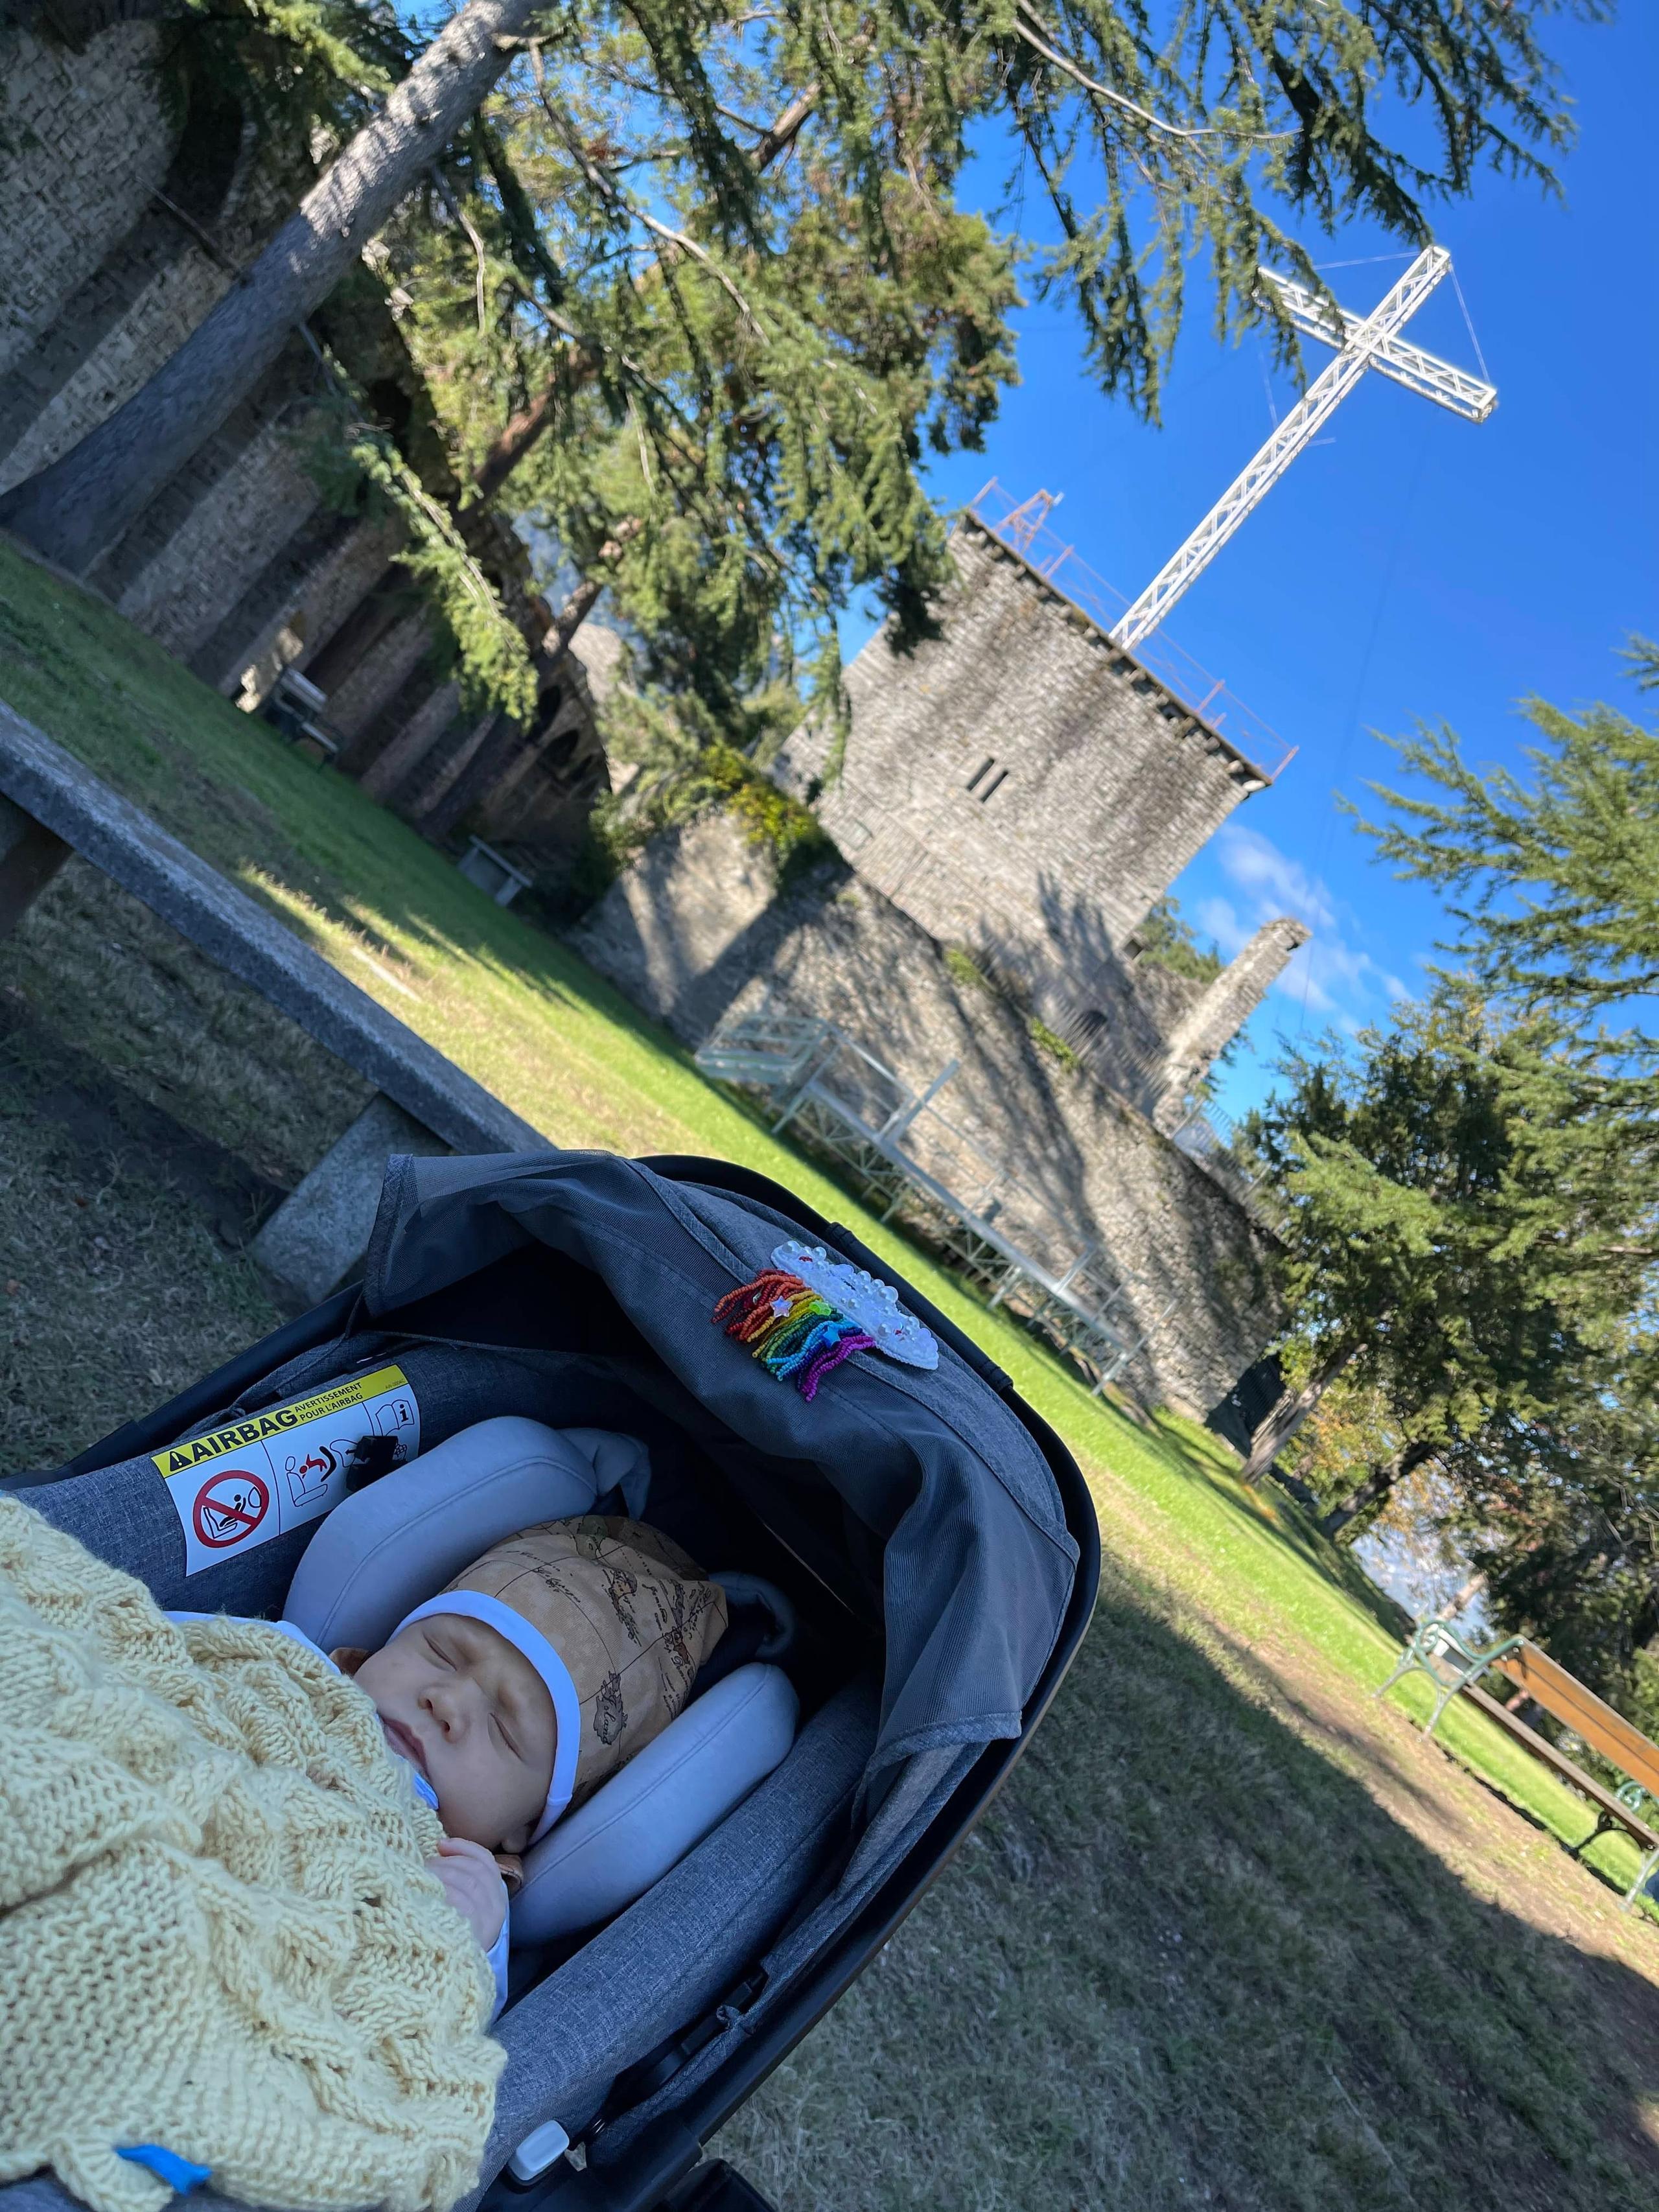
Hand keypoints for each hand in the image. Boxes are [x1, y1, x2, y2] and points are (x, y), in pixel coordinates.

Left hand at [429, 1835, 506, 1951]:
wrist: (449, 1979)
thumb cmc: (453, 1938)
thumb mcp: (466, 1911)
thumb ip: (460, 1885)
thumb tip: (438, 1850)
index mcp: (497, 1899)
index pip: (486, 1863)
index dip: (464, 1848)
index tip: (441, 1843)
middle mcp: (496, 1909)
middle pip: (474, 1871)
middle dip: (447, 1862)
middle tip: (423, 1866)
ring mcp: (484, 1922)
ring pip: (467, 1882)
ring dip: (441, 1874)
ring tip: (419, 1878)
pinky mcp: (470, 1934)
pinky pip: (458, 1902)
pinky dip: (442, 1891)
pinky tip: (425, 1894)